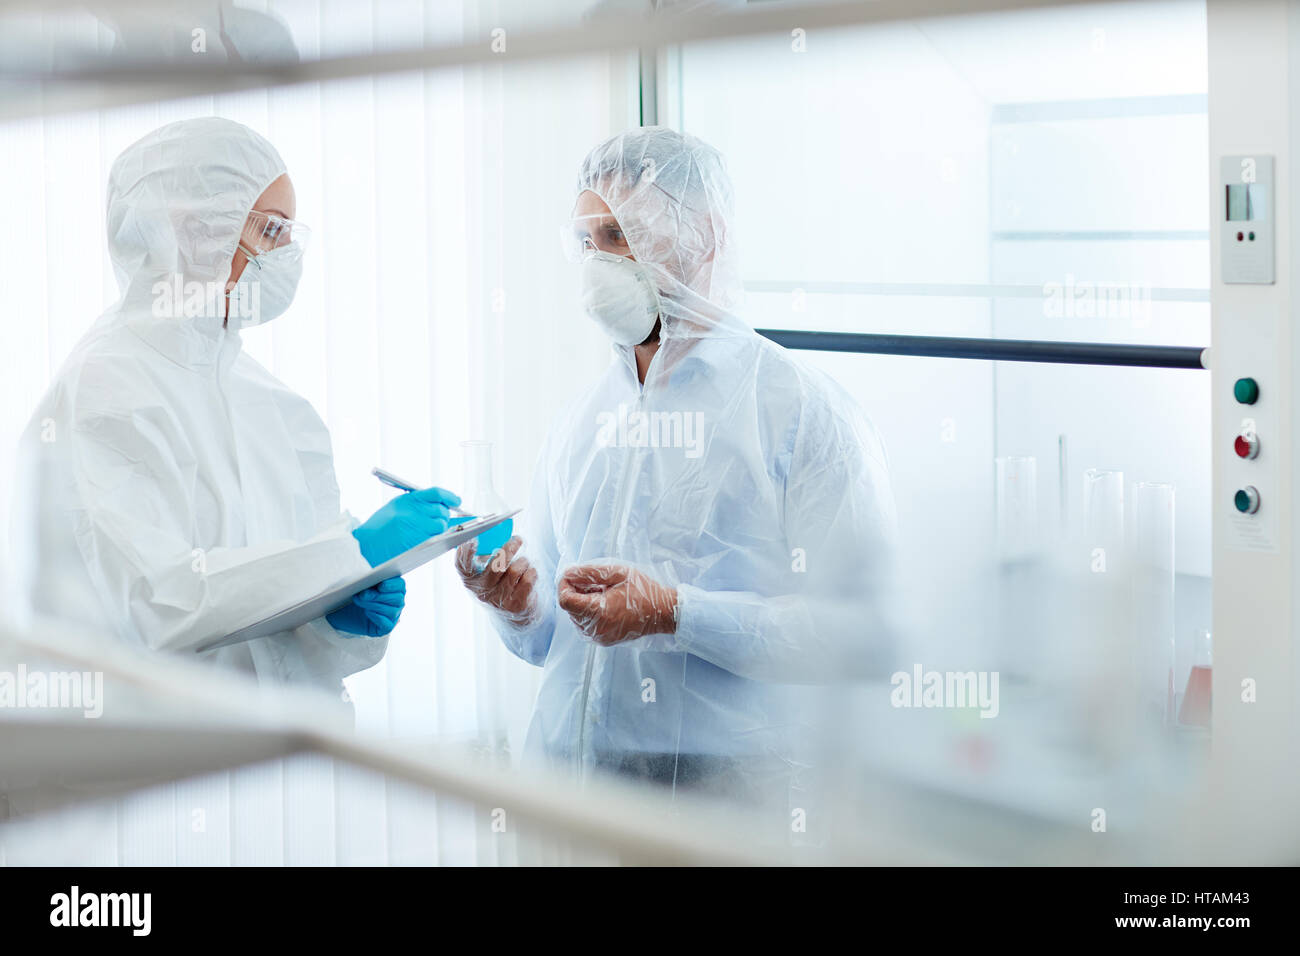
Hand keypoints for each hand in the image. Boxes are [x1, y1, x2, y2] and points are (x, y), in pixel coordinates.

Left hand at [327, 577, 405, 636]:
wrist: (349, 612)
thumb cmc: (358, 596)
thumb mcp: (362, 585)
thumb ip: (368, 580)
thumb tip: (368, 582)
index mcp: (395, 588)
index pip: (400, 585)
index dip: (393, 585)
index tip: (381, 586)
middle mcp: (397, 602)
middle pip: (396, 598)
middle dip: (378, 596)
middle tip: (363, 594)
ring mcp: (393, 616)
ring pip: (391, 611)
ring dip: (373, 605)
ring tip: (359, 601)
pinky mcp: (386, 628)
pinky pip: (386, 624)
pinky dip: (377, 617)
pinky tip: (367, 612)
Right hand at [353, 486, 465, 566]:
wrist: (366, 545)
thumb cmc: (381, 527)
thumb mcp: (396, 507)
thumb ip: (416, 504)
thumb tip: (439, 505)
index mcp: (408, 500)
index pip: (436, 493)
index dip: (449, 497)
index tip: (456, 501)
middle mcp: (414, 511)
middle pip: (441, 510)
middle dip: (443, 514)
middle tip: (440, 518)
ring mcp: (416, 527)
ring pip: (441, 525)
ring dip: (440, 527)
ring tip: (431, 530)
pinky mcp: (418, 542)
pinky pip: (436, 538)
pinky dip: (437, 538)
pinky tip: (430, 538)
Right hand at [456, 535, 537, 626]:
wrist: (513, 612)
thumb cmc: (499, 582)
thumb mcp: (487, 569)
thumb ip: (485, 551)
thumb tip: (483, 526)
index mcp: (470, 579)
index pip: (462, 566)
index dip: (466, 552)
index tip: (473, 539)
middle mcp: (482, 591)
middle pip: (496, 566)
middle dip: (509, 549)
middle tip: (517, 540)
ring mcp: (499, 600)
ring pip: (515, 570)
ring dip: (523, 561)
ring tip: (523, 563)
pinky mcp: (516, 605)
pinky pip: (528, 579)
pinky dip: (531, 571)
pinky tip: (528, 573)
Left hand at [557, 563, 676, 646]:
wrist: (661, 613)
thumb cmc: (642, 591)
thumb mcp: (617, 573)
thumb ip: (589, 573)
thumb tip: (567, 573)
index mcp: (599, 612)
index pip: (564, 600)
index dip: (564, 584)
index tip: (575, 576)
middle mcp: (595, 629)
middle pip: (569, 608)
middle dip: (576, 591)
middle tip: (596, 583)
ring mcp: (598, 637)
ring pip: (575, 616)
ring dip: (583, 602)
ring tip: (604, 593)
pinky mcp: (602, 640)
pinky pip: (585, 624)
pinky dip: (590, 612)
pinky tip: (606, 604)